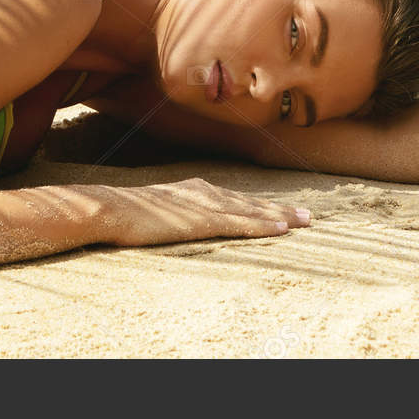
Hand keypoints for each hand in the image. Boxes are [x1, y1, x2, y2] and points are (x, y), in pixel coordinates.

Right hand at [91, 178, 312, 246]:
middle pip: (251, 202)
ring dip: (280, 216)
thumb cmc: (127, 212)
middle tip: (308, 215)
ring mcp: (205, 206)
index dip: (262, 205)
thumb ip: (175, 212)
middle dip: (280, 209)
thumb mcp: (157, 209)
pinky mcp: (201, 221)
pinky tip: (281, 229)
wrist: (111, 208)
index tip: (283, 211)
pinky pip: (239, 224)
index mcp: (195, 189)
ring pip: (251, 211)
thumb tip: (181, 220)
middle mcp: (205, 193)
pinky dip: (262, 225)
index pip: (236, 199)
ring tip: (304, 221)